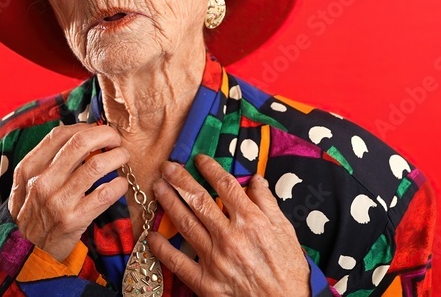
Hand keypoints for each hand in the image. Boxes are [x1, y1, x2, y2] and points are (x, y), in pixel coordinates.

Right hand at [7, 123, 129, 261]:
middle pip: (80, 142)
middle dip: (105, 134)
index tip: (96, 131)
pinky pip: (105, 194)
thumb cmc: (33, 213)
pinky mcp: (75, 220)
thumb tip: (79, 135)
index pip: (60, 134)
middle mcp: (42, 182)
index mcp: (29, 169)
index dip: (84, 127)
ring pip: (97, 165)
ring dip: (117, 156)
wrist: (28, 254)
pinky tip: (121, 183)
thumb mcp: (26, 185)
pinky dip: (119, 184)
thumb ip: (46, 161)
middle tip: (116, 139)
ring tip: (123, 157)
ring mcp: (58, 201)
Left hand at [148, 154, 310, 296]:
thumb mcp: (286, 231)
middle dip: (180, 180)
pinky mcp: (205, 283)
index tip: (199, 159)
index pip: (226, 186)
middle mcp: (230, 237)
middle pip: (199, 201)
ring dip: (169, 203)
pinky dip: (163, 249)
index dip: (210, 169)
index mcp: (251, 222)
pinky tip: (152, 236)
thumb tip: (256, 180)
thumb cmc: (288, 270)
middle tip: (167, 166)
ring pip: (186, 224)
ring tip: (158, 188)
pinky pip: (178, 262)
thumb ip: (268, 203)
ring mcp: (215, 260)